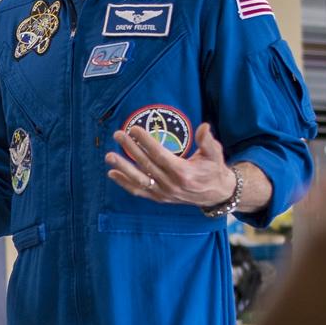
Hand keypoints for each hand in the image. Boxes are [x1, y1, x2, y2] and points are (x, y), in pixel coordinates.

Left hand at [106, 122, 238, 208]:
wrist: (216, 194)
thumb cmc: (214, 169)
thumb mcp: (215, 154)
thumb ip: (208, 141)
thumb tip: (204, 127)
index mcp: (183, 172)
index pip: (159, 154)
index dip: (146, 142)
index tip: (134, 129)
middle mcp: (171, 184)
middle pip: (146, 164)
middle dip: (130, 148)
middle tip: (118, 134)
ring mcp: (164, 193)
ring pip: (139, 180)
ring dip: (122, 167)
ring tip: (109, 156)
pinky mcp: (159, 198)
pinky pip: (139, 191)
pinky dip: (125, 184)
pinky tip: (112, 174)